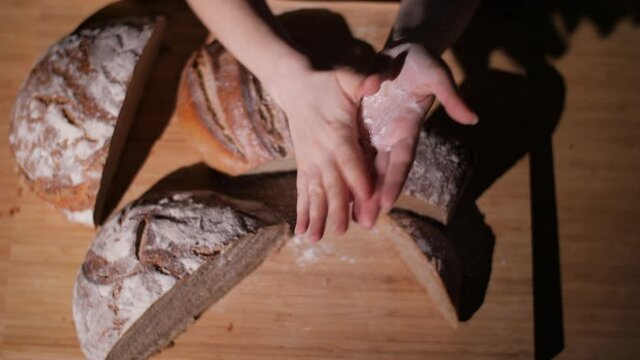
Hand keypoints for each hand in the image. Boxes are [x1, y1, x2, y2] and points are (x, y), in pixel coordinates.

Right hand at [266, 60, 380, 241]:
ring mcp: (309, 160)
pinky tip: (301, 232)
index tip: (367, 200)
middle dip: (337, 207)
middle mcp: (321, 150)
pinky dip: (301, 211)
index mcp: (337, 132)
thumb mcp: (346, 77)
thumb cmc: (326, 81)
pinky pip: (302, 190)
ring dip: (316, 216)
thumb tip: (378, 81)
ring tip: (315, 240)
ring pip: (314, 192)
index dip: (358, 178)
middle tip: (343, 230)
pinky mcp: (303, 164)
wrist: (293, 82)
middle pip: (332, 182)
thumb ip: (363, 81)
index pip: (350, 159)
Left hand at [354, 43, 476, 227]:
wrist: (402, 52)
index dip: (393, 182)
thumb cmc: (422, 62)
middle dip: (373, 198)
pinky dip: (344, 169)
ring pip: (363, 167)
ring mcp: (374, 132)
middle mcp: (390, 137)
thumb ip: (452, 97)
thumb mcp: (439, 76)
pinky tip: (334, 187)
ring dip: (357, 191)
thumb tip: (472, 118)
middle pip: (380, 173)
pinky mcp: (359, 125)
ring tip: (347, 216)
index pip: (401, 162)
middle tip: (365, 223)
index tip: (386, 204)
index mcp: (408, 130)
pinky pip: (350, 150)